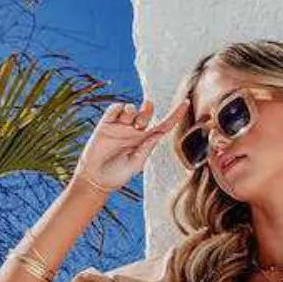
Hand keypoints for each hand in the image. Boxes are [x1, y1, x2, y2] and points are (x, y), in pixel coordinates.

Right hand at [72, 96, 189, 192]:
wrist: (96, 178)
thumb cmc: (118, 174)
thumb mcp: (135, 164)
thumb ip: (146, 148)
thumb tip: (158, 134)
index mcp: (145, 141)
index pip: (163, 125)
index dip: (175, 114)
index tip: (187, 103)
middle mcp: (134, 131)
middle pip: (146, 113)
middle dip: (147, 110)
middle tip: (141, 122)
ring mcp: (120, 126)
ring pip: (131, 108)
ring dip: (132, 111)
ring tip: (130, 124)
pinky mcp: (107, 124)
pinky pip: (115, 108)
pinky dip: (119, 108)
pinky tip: (118, 116)